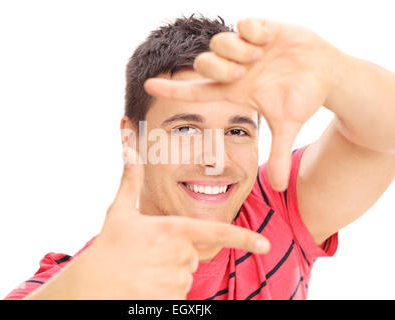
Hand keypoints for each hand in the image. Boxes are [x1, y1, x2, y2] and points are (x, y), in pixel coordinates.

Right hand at [28, 146, 269, 299]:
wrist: (94, 285)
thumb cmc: (108, 246)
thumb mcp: (120, 211)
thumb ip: (130, 179)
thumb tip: (128, 148)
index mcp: (174, 230)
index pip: (217, 232)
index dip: (245, 239)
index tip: (265, 245)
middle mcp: (180, 255)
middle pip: (193, 254)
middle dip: (177, 253)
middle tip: (149, 254)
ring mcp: (177, 280)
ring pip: (185, 275)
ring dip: (169, 272)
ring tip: (144, 270)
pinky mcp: (171, 300)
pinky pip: (178, 293)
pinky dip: (165, 289)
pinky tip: (145, 284)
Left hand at [144, 18, 339, 190]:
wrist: (326, 73)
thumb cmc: (303, 98)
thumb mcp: (288, 126)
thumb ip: (279, 154)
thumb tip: (279, 188)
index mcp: (234, 90)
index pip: (196, 91)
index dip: (172, 89)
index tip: (147, 87)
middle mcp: (234, 67)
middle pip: (205, 63)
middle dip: (220, 68)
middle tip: (244, 72)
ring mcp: (246, 47)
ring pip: (221, 42)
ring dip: (239, 51)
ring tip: (261, 56)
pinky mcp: (262, 28)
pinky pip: (245, 23)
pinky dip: (255, 31)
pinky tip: (269, 40)